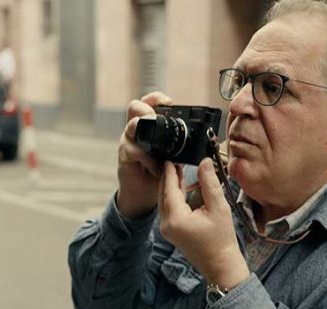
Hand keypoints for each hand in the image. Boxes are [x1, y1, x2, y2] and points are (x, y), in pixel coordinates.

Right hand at [116, 91, 172, 218]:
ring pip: (132, 125)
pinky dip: (149, 159)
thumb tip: (201, 138)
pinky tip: (157, 168)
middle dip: (148, 111)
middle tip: (158, 121)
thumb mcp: (174, 154)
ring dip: (147, 131)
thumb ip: (180, 144)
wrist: (145, 193)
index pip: (149, 102)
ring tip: (159, 147)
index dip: (157, 98)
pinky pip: (135, 150)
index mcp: (149, 124)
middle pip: (135, 107)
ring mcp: (128, 141)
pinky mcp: (125, 156)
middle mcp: (136, 129)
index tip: (169, 102)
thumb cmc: (160, 170)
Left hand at [158, 158, 249, 289]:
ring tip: (178, 169)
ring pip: (164, 201)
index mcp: (175, 219)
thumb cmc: (222, 238)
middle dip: (168, 176)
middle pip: (163, 194)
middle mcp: (166, 224)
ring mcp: (166, 229)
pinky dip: (174, 197)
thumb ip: (209, 183)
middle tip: (173, 159)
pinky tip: (182, 187)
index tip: (171, 157)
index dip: (170, 171)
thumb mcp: (218, 207)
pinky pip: (168, 209)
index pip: (169, 189)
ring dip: (171, 186)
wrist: (220, 263)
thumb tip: (204, 161)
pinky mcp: (170, 231)